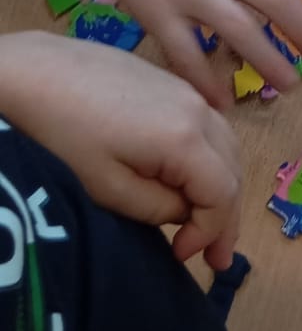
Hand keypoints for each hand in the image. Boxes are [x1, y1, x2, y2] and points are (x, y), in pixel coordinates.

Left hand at [0, 34, 240, 267]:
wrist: (39, 72)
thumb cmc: (68, 135)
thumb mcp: (108, 188)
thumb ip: (157, 208)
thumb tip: (184, 210)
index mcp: (185, 138)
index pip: (223, 193)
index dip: (211, 232)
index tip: (182, 256)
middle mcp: (197, 108)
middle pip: (233, 167)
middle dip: (225, 216)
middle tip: (215, 258)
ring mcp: (186, 89)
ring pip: (225, 143)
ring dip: (221, 185)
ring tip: (206, 221)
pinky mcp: (171, 81)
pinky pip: (207, 125)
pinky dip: (209, 157)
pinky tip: (190, 176)